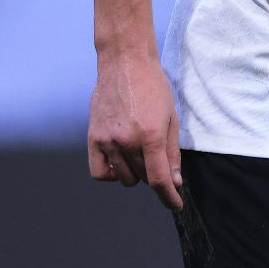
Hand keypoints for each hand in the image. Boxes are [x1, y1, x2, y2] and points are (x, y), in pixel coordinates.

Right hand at [88, 48, 183, 210]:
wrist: (125, 63)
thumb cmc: (152, 86)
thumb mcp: (171, 117)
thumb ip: (172, 152)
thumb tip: (175, 181)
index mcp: (151, 135)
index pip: (159, 179)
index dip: (169, 197)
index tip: (175, 204)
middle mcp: (128, 141)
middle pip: (143, 178)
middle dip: (155, 175)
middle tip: (157, 158)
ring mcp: (108, 140)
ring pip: (124, 177)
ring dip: (135, 172)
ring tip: (139, 151)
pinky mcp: (93, 137)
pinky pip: (99, 172)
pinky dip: (111, 173)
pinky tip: (120, 162)